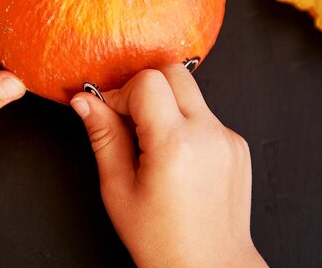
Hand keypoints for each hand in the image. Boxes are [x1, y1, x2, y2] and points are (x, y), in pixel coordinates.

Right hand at [71, 66, 267, 267]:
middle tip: (130, 120)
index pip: (147, 82)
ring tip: (152, 144)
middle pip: (173, 72)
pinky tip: (175, 157)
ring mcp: (228, 138)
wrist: (210, 266)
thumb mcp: (118, 188)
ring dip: (165, 105)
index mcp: (175, 145)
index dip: (121, 93)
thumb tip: (84, 101)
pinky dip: (185, 123)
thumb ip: (103, 136)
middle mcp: (208, 134)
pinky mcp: (238, 144)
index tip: (110, 115)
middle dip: (144, 87)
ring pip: (190, 92)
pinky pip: (205, 114)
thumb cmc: (162, 239)